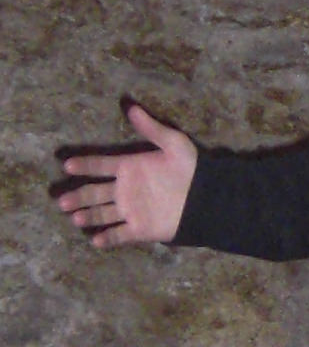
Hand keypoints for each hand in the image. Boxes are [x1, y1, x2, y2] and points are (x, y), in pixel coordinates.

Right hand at [55, 103, 196, 246]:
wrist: (208, 197)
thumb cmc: (191, 168)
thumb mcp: (173, 144)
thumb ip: (151, 128)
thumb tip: (131, 106)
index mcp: (129, 167)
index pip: (101, 165)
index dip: (85, 165)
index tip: (68, 164)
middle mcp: (125, 190)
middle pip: (95, 193)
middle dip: (78, 196)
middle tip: (62, 201)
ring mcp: (131, 210)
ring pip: (103, 214)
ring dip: (88, 216)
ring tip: (75, 218)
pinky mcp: (140, 229)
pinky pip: (121, 234)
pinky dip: (108, 238)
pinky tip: (96, 241)